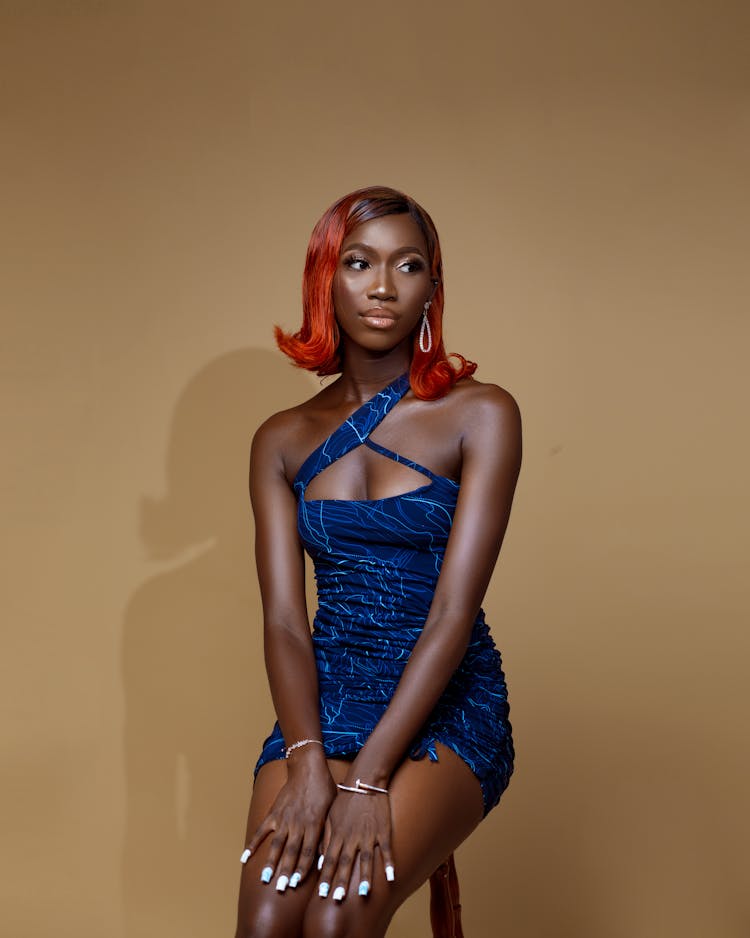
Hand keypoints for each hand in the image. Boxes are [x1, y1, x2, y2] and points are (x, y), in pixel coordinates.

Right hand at [245, 759, 336, 890]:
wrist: (308, 767)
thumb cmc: (324, 789)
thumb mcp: (332, 811)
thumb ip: (328, 834)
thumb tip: (326, 858)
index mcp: (314, 824)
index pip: (308, 851)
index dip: (302, 869)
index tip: (296, 883)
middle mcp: (298, 823)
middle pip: (291, 851)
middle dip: (285, 871)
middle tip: (280, 888)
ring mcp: (284, 818)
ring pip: (276, 844)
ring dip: (271, 862)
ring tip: (265, 879)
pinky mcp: (273, 812)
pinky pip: (261, 831)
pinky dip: (252, 844)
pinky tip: (244, 858)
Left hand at [318, 785, 394, 900]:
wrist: (365, 780)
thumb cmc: (346, 799)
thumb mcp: (331, 815)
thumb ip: (326, 838)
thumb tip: (320, 860)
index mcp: (338, 833)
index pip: (329, 859)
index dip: (325, 877)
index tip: (321, 894)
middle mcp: (352, 836)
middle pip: (345, 862)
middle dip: (340, 882)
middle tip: (336, 899)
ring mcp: (368, 834)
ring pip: (365, 859)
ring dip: (363, 877)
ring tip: (362, 894)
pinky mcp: (383, 830)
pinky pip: (386, 849)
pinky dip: (389, 863)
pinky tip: (391, 877)